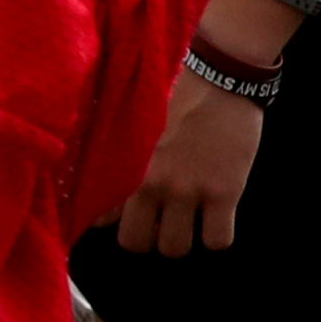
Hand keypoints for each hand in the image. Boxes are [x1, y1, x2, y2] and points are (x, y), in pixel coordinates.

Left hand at [111, 63, 269, 255]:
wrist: (218, 72)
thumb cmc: (170, 86)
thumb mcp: (129, 117)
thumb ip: (115, 150)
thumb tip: (95, 176)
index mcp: (120, 162)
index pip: (99, 214)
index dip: (111, 219)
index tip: (120, 213)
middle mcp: (148, 182)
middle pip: (135, 243)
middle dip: (145, 237)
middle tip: (154, 221)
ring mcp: (187, 190)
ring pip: (174, 249)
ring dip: (180, 239)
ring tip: (184, 222)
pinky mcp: (225, 192)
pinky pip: (217, 241)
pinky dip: (216, 237)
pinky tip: (214, 218)